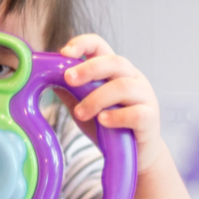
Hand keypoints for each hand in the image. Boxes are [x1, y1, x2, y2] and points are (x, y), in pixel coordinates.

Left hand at [60, 34, 162, 172]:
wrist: (135, 154)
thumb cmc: (109, 127)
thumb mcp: (84, 108)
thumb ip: (71, 93)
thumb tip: (47, 79)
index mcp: (114, 71)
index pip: (100, 46)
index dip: (83, 43)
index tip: (64, 52)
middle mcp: (132, 78)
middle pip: (114, 62)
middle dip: (88, 68)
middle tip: (68, 79)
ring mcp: (144, 96)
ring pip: (122, 87)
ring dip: (96, 99)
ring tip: (80, 113)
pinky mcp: (150, 118)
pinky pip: (135, 113)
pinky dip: (116, 117)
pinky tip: (102, 121)